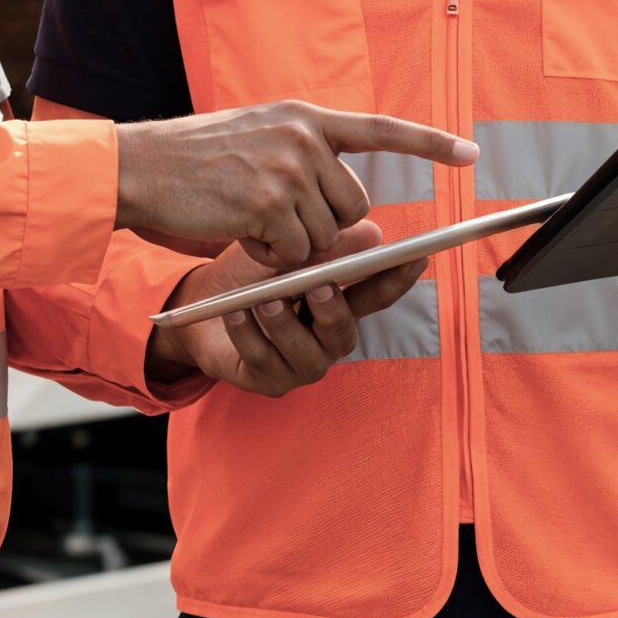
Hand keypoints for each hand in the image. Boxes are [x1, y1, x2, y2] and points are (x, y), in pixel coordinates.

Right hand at [114, 100, 475, 268]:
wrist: (139, 166)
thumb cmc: (192, 160)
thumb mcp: (257, 138)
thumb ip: (304, 159)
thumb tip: (352, 214)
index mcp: (303, 117)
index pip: (380, 127)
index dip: (428, 143)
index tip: (470, 153)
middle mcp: (302, 137)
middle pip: (354, 207)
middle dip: (325, 227)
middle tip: (276, 219)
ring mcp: (287, 170)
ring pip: (324, 236)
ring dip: (291, 245)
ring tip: (247, 220)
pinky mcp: (268, 205)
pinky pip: (294, 255)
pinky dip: (270, 258)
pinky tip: (238, 232)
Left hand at [145, 221, 430, 398]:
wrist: (200, 301)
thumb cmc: (249, 275)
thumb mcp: (285, 252)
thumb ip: (326, 247)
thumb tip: (373, 234)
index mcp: (339, 306)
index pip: (375, 295)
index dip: (398, 279)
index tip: (418, 256)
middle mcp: (326, 340)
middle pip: (342, 332)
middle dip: (332, 310)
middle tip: (318, 286)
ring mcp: (300, 365)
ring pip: (304, 353)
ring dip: (284, 325)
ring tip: (264, 301)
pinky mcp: (269, 382)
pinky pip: (263, 362)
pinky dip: (248, 335)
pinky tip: (235, 314)